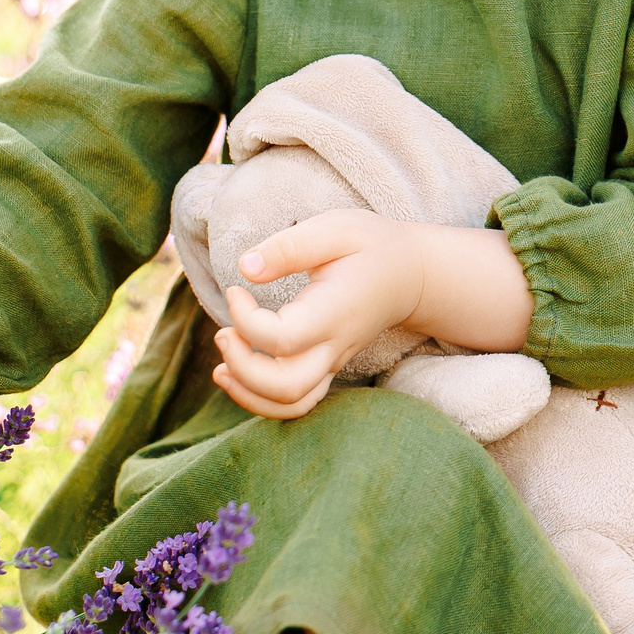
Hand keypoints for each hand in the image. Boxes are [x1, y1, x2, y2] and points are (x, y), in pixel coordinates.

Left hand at [210, 211, 423, 419]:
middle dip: (243, 367)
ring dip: (248, 393)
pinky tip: (236, 375)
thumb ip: (288, 247)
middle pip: (285, 387)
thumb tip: (245, 268)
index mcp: (334, 312)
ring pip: (291, 404)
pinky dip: (261, 400)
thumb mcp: (334, 229)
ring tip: (222, 365)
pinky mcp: (326, 367)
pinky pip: (296, 402)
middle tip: (224, 334)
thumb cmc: (370, 246)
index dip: (246, 320)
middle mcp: (334, 346)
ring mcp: (332, 362)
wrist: (410, 274)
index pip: (283, 339)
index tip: (237, 289)